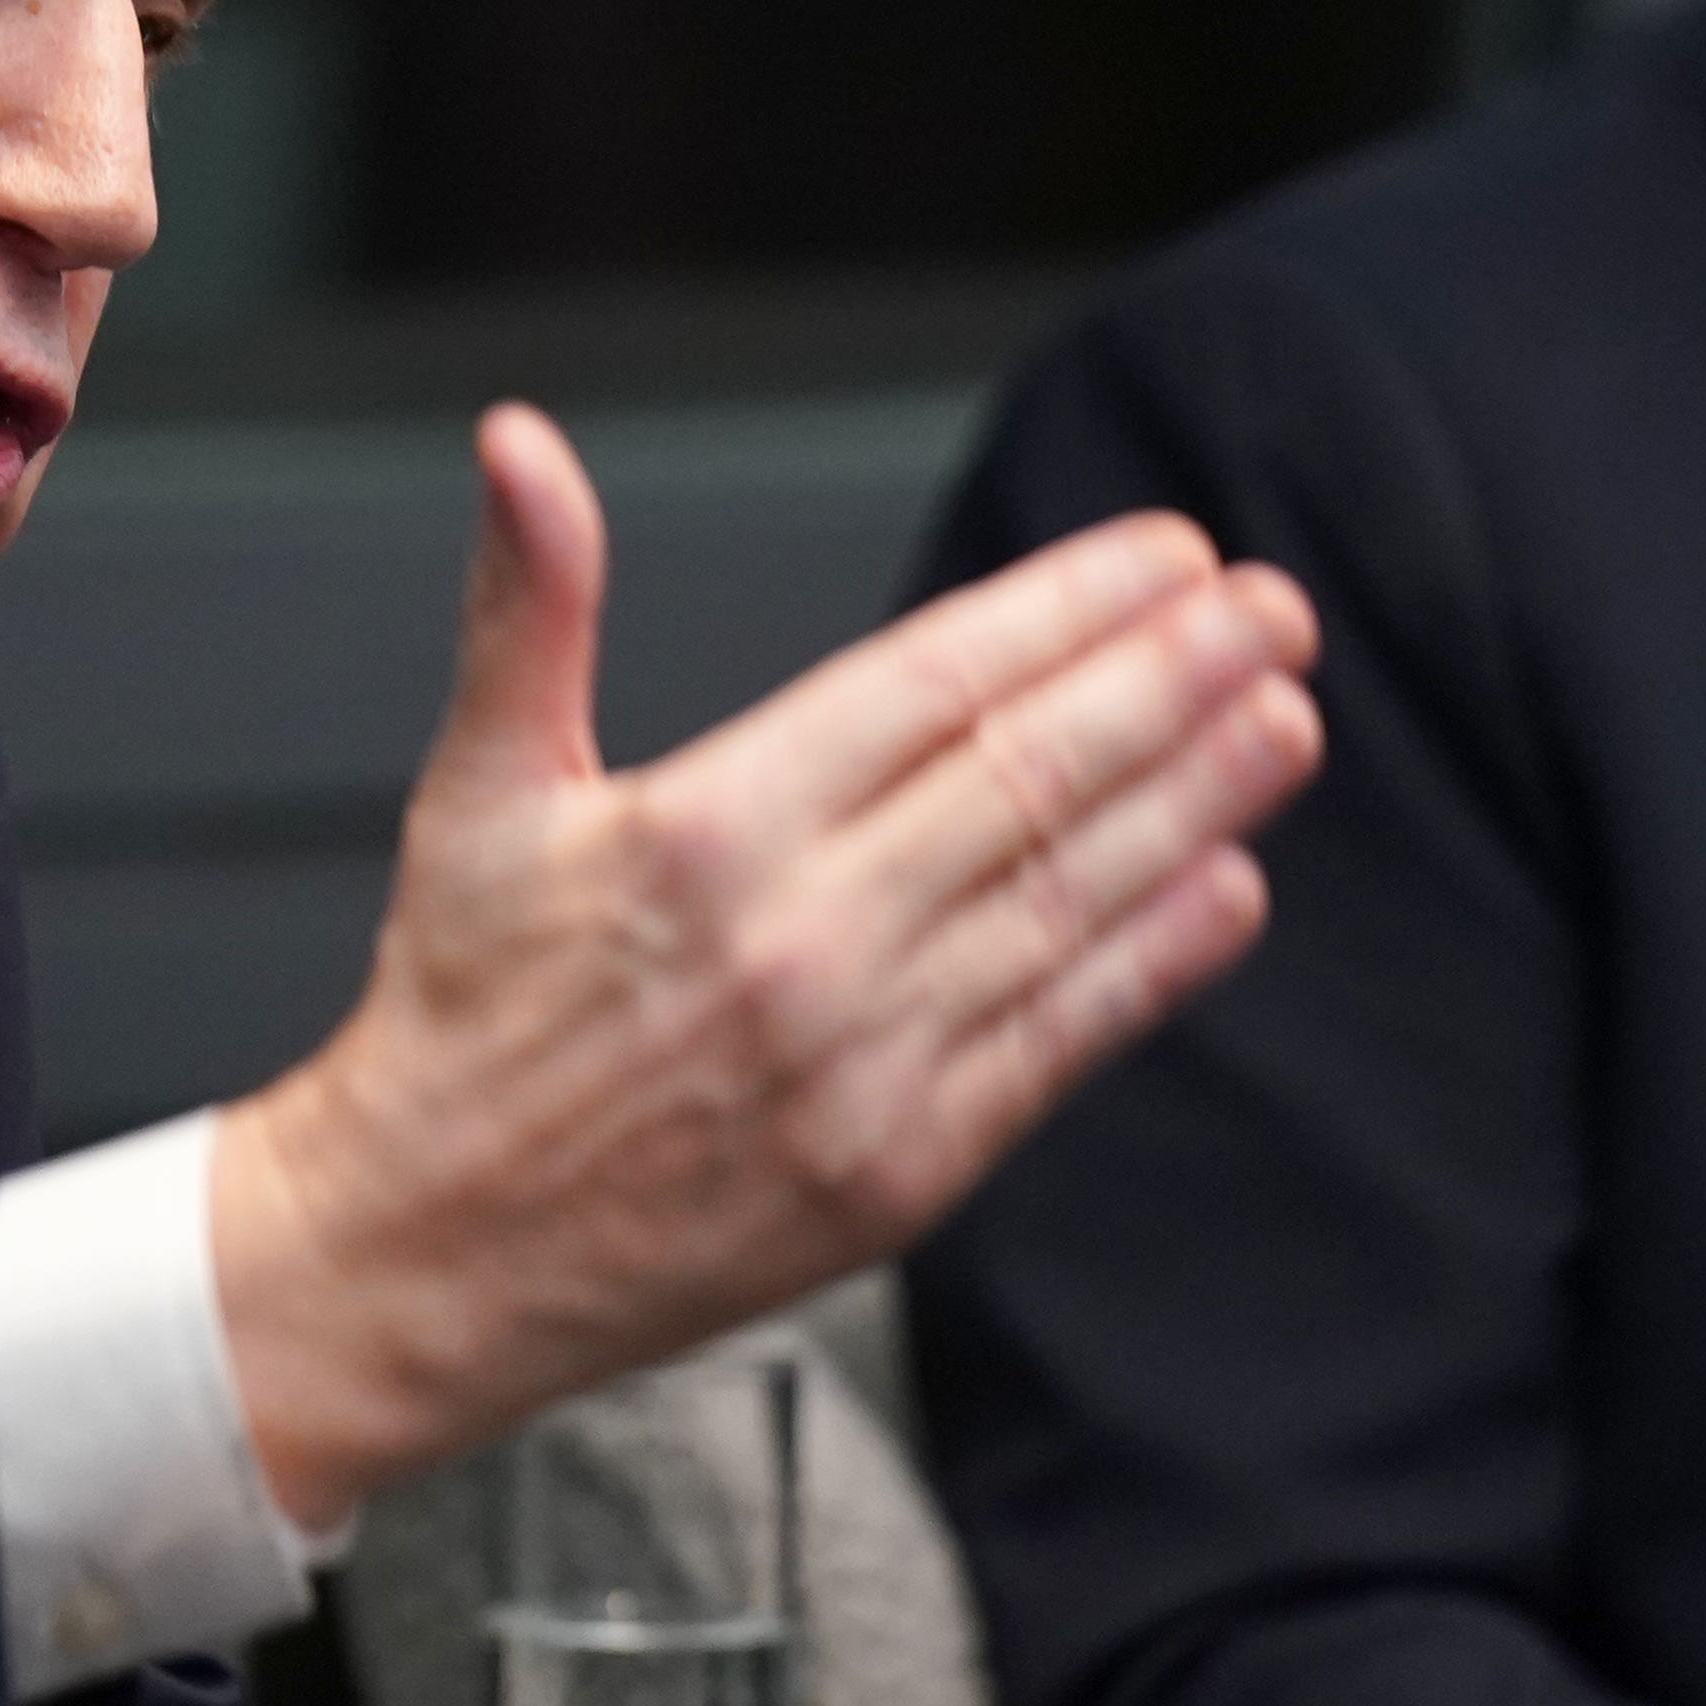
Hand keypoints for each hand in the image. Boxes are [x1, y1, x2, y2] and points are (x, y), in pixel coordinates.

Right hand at [210, 405, 1321, 1523]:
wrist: (422, 1255)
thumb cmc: (459, 1020)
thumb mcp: (475, 789)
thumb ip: (528, 606)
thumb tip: (520, 449)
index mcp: (704, 825)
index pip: (933, 678)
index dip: (1069, 606)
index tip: (1166, 558)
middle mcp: (797, 936)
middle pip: (1029, 773)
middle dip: (1172, 681)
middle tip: (1270, 611)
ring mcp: (859, 1059)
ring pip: (1066, 898)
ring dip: (1195, 802)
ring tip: (1283, 721)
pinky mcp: (895, 1170)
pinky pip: (1056, 1044)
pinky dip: (1153, 962)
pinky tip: (1227, 889)